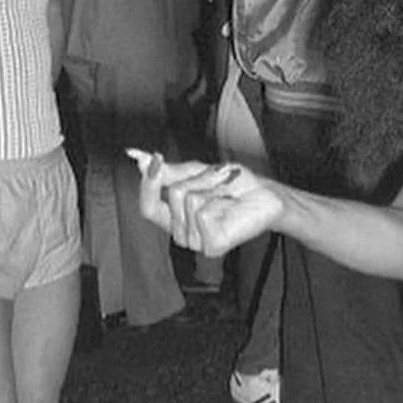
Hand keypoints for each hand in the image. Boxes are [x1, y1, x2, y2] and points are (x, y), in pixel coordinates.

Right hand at [128, 149, 282, 255]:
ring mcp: (197, 242)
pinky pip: (200, 210)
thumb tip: (137, 157)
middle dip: (194, 181)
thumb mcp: (195, 173)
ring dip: (209, 188)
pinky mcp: (211, 245)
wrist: (266, 194)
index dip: (148, 183)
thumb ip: (165, 171)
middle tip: (215, 182)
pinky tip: (230, 206)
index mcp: (176, 220)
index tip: (156, 159)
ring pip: (186, 199)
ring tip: (225, 194)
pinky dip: (217, 200)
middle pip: (169, 197)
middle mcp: (183, 235)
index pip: (147, 207)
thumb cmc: (235, 186)